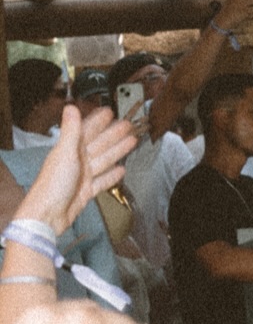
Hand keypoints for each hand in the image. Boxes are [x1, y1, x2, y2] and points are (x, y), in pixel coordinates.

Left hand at [20, 105, 135, 237]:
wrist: (48, 215)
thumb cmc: (52, 185)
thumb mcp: (64, 153)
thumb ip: (70, 130)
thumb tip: (71, 108)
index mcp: (69, 150)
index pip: (87, 131)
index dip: (98, 121)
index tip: (109, 112)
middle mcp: (76, 161)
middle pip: (99, 144)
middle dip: (114, 134)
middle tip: (128, 125)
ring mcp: (82, 176)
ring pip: (104, 160)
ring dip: (118, 150)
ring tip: (131, 142)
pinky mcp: (87, 191)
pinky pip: (103, 180)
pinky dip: (112, 175)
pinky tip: (121, 170)